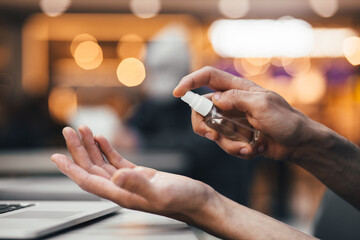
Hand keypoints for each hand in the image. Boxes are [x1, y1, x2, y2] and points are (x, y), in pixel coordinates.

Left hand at [51, 126, 215, 222]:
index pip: (88, 181)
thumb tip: (116, 176)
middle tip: (68, 131)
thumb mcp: (161, 192)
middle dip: (78, 149)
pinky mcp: (140, 175)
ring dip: (91, 147)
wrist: (198, 201)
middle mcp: (122, 189)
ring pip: (102, 163)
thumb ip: (138, 185)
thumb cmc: (184, 201)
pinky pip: (116, 160)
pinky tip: (103, 140)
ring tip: (82, 130)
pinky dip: (107, 149)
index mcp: (122, 195)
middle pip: (92, 168)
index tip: (56, 156)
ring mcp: (130, 181)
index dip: (71, 168)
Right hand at [173, 66, 310, 160]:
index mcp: (238, 89)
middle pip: (201, 108)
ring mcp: (232, 120)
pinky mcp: (235, 136)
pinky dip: (236, 150)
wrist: (298, 144)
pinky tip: (253, 150)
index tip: (177, 93)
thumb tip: (215, 100)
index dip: (190, 81)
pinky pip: (224, 144)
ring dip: (226, 143)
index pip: (208, 77)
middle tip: (212, 136)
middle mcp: (231, 103)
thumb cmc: (286, 120)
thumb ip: (237, 99)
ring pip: (212, 130)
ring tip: (248, 147)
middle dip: (203, 124)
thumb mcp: (263, 105)